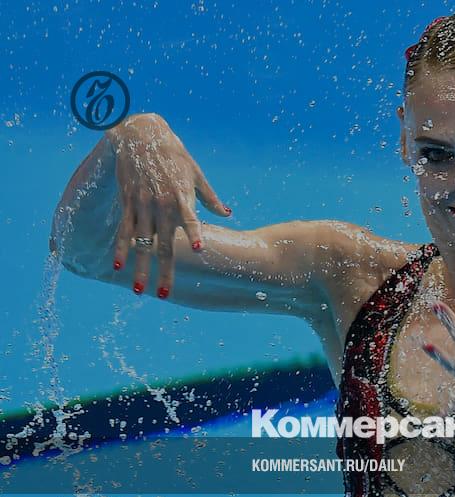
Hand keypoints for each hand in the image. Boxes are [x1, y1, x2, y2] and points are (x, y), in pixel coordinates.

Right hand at [106, 113, 230, 297]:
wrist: (141, 134)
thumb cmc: (174, 155)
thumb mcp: (196, 174)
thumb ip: (210, 198)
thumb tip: (228, 213)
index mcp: (181, 197)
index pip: (190, 218)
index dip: (194, 232)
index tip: (198, 248)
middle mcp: (161, 204)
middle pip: (163, 243)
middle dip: (164, 270)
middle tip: (164, 294)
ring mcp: (142, 205)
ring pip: (141, 242)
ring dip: (140, 267)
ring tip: (140, 290)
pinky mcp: (128, 202)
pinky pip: (123, 230)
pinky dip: (120, 247)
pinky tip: (117, 265)